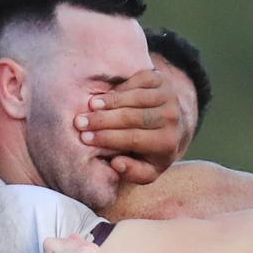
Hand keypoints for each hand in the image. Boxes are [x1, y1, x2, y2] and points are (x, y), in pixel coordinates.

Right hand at [74, 69, 184, 184]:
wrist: (171, 124)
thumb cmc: (150, 151)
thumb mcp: (146, 171)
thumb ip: (132, 173)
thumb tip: (116, 164)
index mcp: (167, 142)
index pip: (133, 138)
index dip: (107, 138)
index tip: (84, 138)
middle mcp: (172, 118)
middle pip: (133, 117)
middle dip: (103, 120)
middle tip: (80, 122)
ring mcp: (168, 96)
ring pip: (135, 97)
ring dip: (110, 101)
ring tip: (90, 106)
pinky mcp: (161, 80)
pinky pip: (138, 80)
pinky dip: (120, 87)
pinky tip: (104, 96)